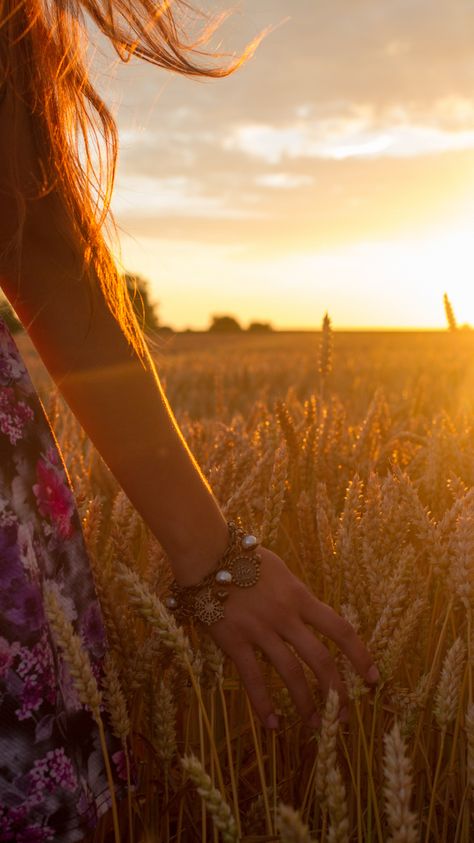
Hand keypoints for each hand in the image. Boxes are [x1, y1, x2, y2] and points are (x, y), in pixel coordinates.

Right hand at [205, 546, 379, 729]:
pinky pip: (252, 678)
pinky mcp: (235, 641)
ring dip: (306, 704)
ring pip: (291, 673)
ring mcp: (260, 630)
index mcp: (300, 597)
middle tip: (345, 716)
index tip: (373, 678)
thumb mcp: (281, 572)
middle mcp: (285, 616)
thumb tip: (309, 612)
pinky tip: (273, 724)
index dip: (359, 655)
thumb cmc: (244, 557)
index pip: (339, 630)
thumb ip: (296, 595)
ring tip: (316, 727)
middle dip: (337, 691)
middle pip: (320, 659)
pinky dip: (264, 704)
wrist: (208, 553)